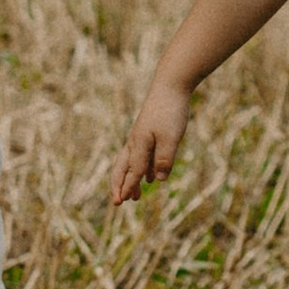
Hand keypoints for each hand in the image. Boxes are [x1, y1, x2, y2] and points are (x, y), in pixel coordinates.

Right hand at [112, 81, 191, 202]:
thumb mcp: (171, 138)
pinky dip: (142, 169)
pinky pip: (141, 156)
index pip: (133, 171)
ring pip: (130, 163)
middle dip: (119, 185)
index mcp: (139, 144)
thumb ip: (164, 159)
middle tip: (117, 203)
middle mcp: (136, 142)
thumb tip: (157, 180)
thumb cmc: (170, 111)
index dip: (127, 186)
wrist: (170, 86)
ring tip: (134, 197)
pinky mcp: (148, 133)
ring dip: (130, 180)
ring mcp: (141, 137)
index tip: (120, 202)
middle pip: (123, 168)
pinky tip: (150, 177)